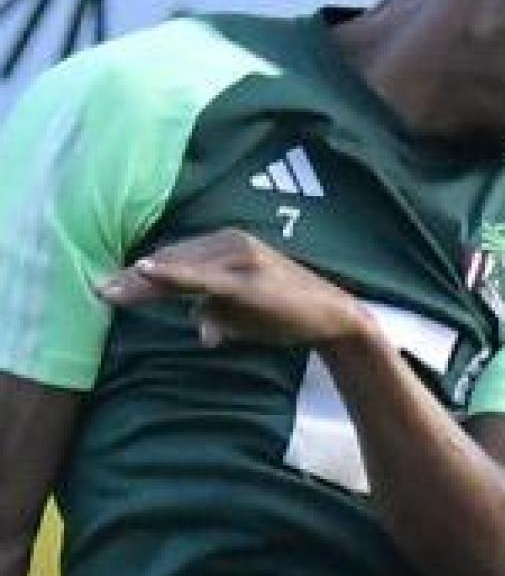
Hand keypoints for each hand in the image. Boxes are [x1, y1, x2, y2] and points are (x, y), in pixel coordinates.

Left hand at [96, 229, 368, 348]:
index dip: (141, 276)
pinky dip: (171, 274)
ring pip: (180, 268)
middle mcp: (233, 243)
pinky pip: (201, 277)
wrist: (333, 318)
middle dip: (133, 280)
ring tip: (112, 293)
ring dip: (143, 282)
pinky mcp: (246, 279)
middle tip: (100, 292)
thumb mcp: (243, 312)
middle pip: (171, 261)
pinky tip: (146, 271)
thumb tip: (203, 332)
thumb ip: (218, 313)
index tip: (109, 287)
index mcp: (229, 245)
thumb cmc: (287, 314)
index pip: (176, 258)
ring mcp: (240, 258)